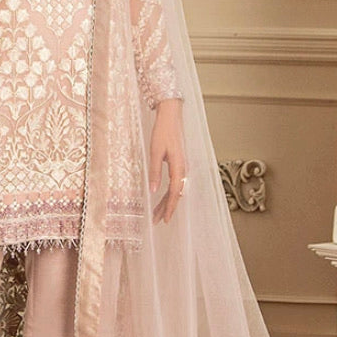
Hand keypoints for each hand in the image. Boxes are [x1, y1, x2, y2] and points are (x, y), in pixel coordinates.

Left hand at [149, 98, 186, 223]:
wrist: (171, 115)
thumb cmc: (162, 132)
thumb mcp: (155, 151)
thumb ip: (154, 171)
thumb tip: (153, 191)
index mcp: (179, 167)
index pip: (175, 193)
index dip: (169, 207)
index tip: (164, 220)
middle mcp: (183, 169)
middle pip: (176, 194)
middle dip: (167, 208)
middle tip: (157, 221)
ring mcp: (182, 166)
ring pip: (176, 189)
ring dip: (167, 201)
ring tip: (157, 213)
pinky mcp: (179, 163)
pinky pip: (176, 183)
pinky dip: (169, 192)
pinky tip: (163, 197)